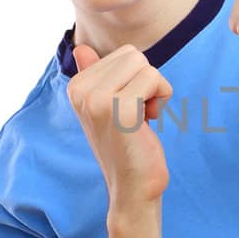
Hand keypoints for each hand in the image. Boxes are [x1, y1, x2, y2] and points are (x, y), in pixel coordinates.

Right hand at [69, 43, 173, 206]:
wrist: (132, 189)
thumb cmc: (126, 146)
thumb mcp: (106, 107)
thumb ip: (95, 77)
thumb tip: (81, 48)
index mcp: (76, 87)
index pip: (123, 54)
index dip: (136, 79)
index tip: (128, 108)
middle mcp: (81, 91)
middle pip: (134, 55)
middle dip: (147, 81)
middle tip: (138, 113)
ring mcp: (98, 100)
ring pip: (145, 65)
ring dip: (155, 90)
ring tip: (142, 118)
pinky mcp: (121, 109)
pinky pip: (154, 79)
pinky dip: (162, 97)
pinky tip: (148, 123)